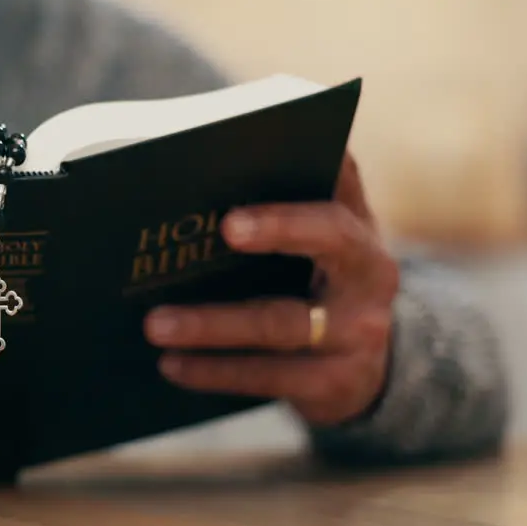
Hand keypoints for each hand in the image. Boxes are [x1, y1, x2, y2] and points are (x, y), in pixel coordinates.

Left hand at [144, 154, 399, 425]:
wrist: (371, 360)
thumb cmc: (328, 276)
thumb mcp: (330, 233)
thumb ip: (307, 189)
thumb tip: (250, 140)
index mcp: (359, 238)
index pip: (328, 220)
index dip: (282, 221)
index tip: (227, 223)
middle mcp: (367, 286)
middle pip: (309, 273)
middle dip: (250, 267)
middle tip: (187, 266)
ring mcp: (355, 339)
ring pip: (277, 328)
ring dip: (210, 327)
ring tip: (155, 325)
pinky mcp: (334, 385)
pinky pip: (267, 378)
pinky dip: (214, 372)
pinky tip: (171, 365)